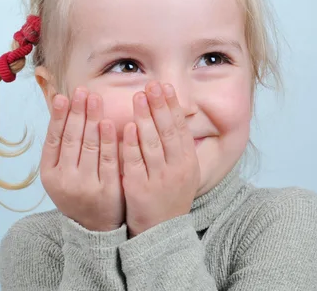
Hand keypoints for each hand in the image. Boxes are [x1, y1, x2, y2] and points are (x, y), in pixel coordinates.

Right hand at [40, 88, 124, 231]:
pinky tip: (109, 123)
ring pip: (89, 146)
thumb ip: (61, 146)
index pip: (53, 140)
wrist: (94, 227)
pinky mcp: (107, 189)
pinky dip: (109, 140)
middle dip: (77, 112)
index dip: (58, 117)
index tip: (63, 96)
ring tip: (95, 99)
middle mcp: (65, 180)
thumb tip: (59, 109)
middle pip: (71, 139)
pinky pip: (109, 159)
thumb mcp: (61, 173)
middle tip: (82, 91)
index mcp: (50, 174)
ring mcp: (86, 185)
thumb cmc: (78, 191)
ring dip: (92, 120)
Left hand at [121, 81, 200, 236]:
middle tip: (151, 84)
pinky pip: (135, 162)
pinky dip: (132, 143)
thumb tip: (172, 116)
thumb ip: (178, 147)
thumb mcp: (182, 172)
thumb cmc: (169, 196)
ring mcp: (159, 179)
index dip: (172, 107)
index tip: (165, 87)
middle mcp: (177, 169)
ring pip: (152, 143)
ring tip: (138, 96)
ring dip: (145, 117)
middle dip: (159, 106)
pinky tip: (128, 126)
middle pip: (168, 132)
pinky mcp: (139, 188)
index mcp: (188, 162)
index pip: (180, 128)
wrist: (161, 232)